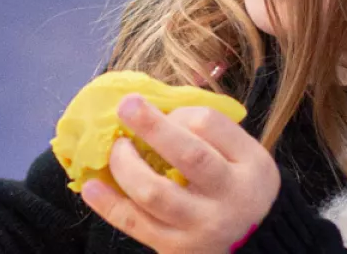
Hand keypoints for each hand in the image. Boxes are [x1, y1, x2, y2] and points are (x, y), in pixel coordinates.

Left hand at [80, 95, 278, 253]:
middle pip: (189, 156)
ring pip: (155, 192)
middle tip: (126, 106)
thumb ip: (207, 132)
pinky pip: (135, 223)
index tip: (165, 113)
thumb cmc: (237, 187)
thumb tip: (151, 106)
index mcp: (251, 165)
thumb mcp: (242, 156)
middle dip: (153, 127)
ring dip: (126, 165)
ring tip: (116, 148)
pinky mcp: (175, 247)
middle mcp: (230, 196)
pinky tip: (92, 186)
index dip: (178, 112)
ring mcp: (202, 225)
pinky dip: (108, 204)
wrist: (254, 245)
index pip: (209, 124)